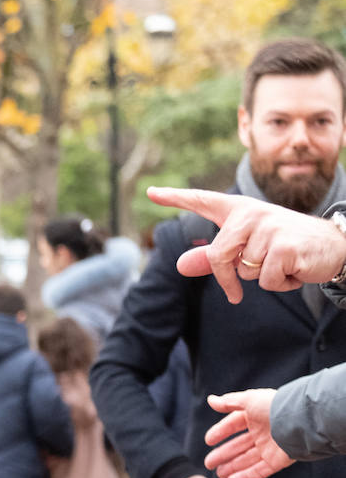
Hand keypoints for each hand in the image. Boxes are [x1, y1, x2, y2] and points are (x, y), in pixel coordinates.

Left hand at [148, 186, 345, 303]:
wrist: (331, 246)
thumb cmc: (283, 246)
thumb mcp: (247, 250)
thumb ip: (212, 258)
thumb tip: (180, 266)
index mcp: (239, 211)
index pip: (202, 201)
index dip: (175, 197)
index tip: (150, 192)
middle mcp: (251, 214)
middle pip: (218, 256)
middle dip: (228, 277)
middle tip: (242, 285)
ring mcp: (270, 228)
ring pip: (244, 272)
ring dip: (262, 278)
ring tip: (281, 262)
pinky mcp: (285, 247)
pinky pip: (265, 281)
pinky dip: (279, 284)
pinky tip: (293, 269)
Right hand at [204, 389, 292, 477]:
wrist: (300, 421)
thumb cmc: (274, 407)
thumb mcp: (248, 400)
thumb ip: (229, 402)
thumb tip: (210, 400)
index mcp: (255, 417)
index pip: (233, 426)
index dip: (220, 433)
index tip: (208, 441)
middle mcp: (262, 433)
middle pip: (238, 446)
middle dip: (223, 455)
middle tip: (208, 463)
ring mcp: (269, 449)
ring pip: (246, 460)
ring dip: (232, 467)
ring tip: (218, 473)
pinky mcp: (277, 462)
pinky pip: (259, 471)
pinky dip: (245, 477)